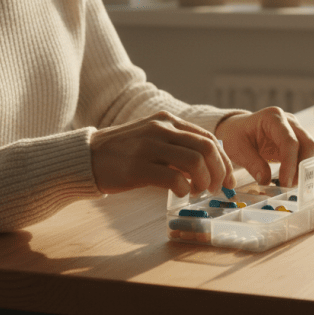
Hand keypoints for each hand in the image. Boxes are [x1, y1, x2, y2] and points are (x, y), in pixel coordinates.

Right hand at [90, 111, 234, 196]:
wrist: (86, 157)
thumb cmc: (123, 153)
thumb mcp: (152, 138)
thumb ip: (177, 145)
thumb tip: (209, 164)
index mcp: (167, 121)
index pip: (208, 138)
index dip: (224, 161)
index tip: (227, 180)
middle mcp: (160, 129)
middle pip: (207, 149)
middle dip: (219, 172)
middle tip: (215, 189)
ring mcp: (149, 147)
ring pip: (195, 162)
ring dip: (203, 182)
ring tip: (196, 192)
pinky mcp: (137, 167)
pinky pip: (174, 178)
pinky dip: (183, 189)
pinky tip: (179, 193)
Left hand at [214, 107, 313, 187]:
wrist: (237, 130)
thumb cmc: (236, 136)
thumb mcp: (237, 149)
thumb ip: (252, 164)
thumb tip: (266, 181)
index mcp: (273, 118)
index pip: (290, 141)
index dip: (290, 164)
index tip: (284, 183)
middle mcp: (289, 121)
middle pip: (309, 144)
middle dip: (302, 168)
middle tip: (288, 186)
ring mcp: (297, 130)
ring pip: (313, 150)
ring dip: (305, 169)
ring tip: (289, 184)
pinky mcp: (299, 141)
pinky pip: (311, 155)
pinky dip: (306, 168)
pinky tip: (293, 179)